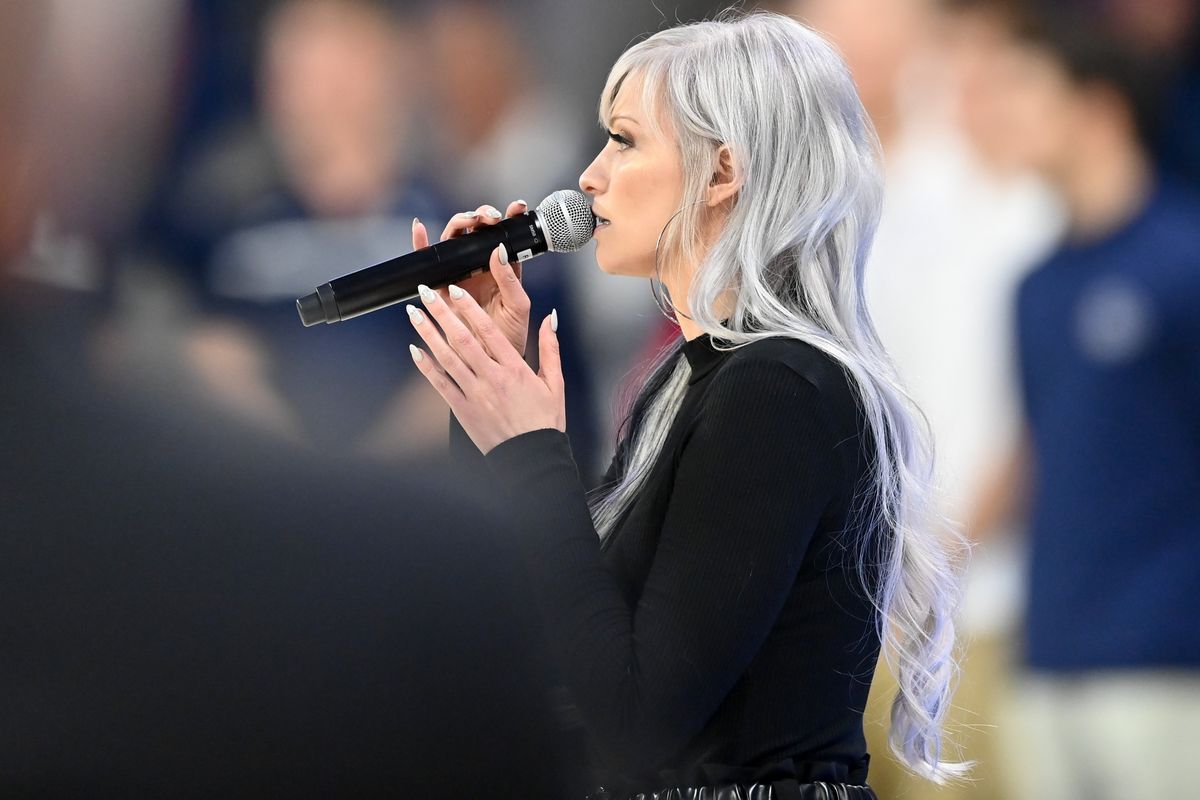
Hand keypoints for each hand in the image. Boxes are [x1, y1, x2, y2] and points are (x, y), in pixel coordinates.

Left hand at [405, 276, 563, 454]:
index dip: (469, 308)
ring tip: (413, 314)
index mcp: (515, 368)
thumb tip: (550, 318)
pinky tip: (414, 350)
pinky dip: (426, 367)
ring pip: (446, 357)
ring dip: (427, 333)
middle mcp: (492, 378)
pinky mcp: (463, 410)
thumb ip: (550, 347)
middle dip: (441, 313)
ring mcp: (475, 394)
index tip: (455, 290)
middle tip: (426, 293)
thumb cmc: (543, 422)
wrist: (532, 457)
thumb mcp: (555, 382)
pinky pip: (441, 384)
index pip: (488, 330)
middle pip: (461, 339)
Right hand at [412, 200, 530, 356]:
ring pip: (454, 240)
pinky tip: (419, 228)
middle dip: (481, 216)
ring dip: (459, 223)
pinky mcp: (441, 287)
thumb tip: (499, 250)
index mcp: (504, 269)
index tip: (516, 207)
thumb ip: (511, 279)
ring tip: (469, 220)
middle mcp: (480, 267)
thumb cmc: (511, 336)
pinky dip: (420, 243)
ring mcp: (460, 274)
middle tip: (489, 216)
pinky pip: (428, 262)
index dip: (510, 217)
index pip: (505, 235)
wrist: (492, 362)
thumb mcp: (518, 306)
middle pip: (476, 231)